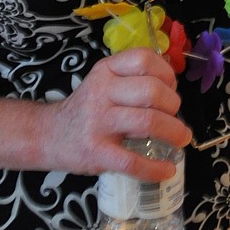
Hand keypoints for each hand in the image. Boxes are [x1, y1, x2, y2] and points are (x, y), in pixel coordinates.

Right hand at [37, 47, 192, 179]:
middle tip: (175, 115)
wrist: (48, 136)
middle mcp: (102, 92)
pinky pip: (132, 161)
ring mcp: (98, 123)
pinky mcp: (96, 152)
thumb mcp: (103, 82)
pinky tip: (167, 169)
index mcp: (106, 70)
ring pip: (147, 122)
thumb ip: (132, 78)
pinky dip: (155, 168)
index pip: (144, 59)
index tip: (171, 88)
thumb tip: (173, 87)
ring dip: (173, 132)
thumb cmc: (86, 108)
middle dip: (173, 104)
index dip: (166, 73)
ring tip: (181, 138)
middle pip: (152, 91)